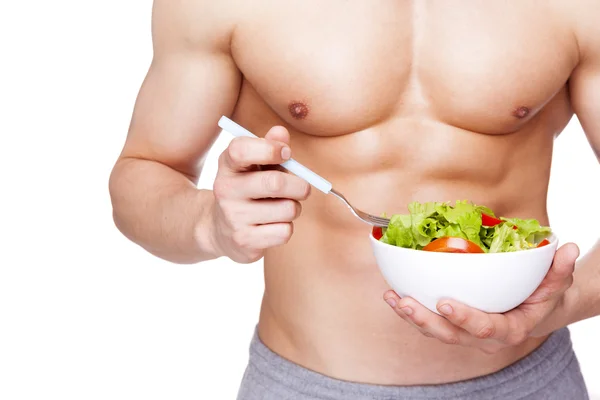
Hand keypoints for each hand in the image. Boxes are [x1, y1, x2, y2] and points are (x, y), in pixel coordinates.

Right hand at [207, 126, 310, 262]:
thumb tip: (280, 132)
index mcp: (228, 165)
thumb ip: (269, 147)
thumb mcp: (254, 165)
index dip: (270, 148)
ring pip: (287, 209)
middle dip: (299, 186)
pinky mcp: (244, 241)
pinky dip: (286, 228)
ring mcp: (233, 217)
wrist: (220, 230)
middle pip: (275, 183)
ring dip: (294, 208)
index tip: (286, 153)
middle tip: (303, 188)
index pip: (241, 150)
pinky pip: (284, 232)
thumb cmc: (247, 190)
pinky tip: (273, 225)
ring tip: (283, 207)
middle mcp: (226, 190)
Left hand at [383, 243, 579, 353]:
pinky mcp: (451, 324)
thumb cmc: (542, 295)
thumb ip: (559, 270)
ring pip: (434, 330)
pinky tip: (392, 294)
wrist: (534, 309)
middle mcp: (482, 336)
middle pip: (450, 335)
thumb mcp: (556, 284)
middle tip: (405, 302)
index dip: (465, 319)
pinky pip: (428, 321)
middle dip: (425, 320)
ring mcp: (464, 332)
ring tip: (391, 298)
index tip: (446, 303)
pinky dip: (408, 310)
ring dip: (410, 315)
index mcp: (508, 329)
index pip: (485, 329)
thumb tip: (566, 248)